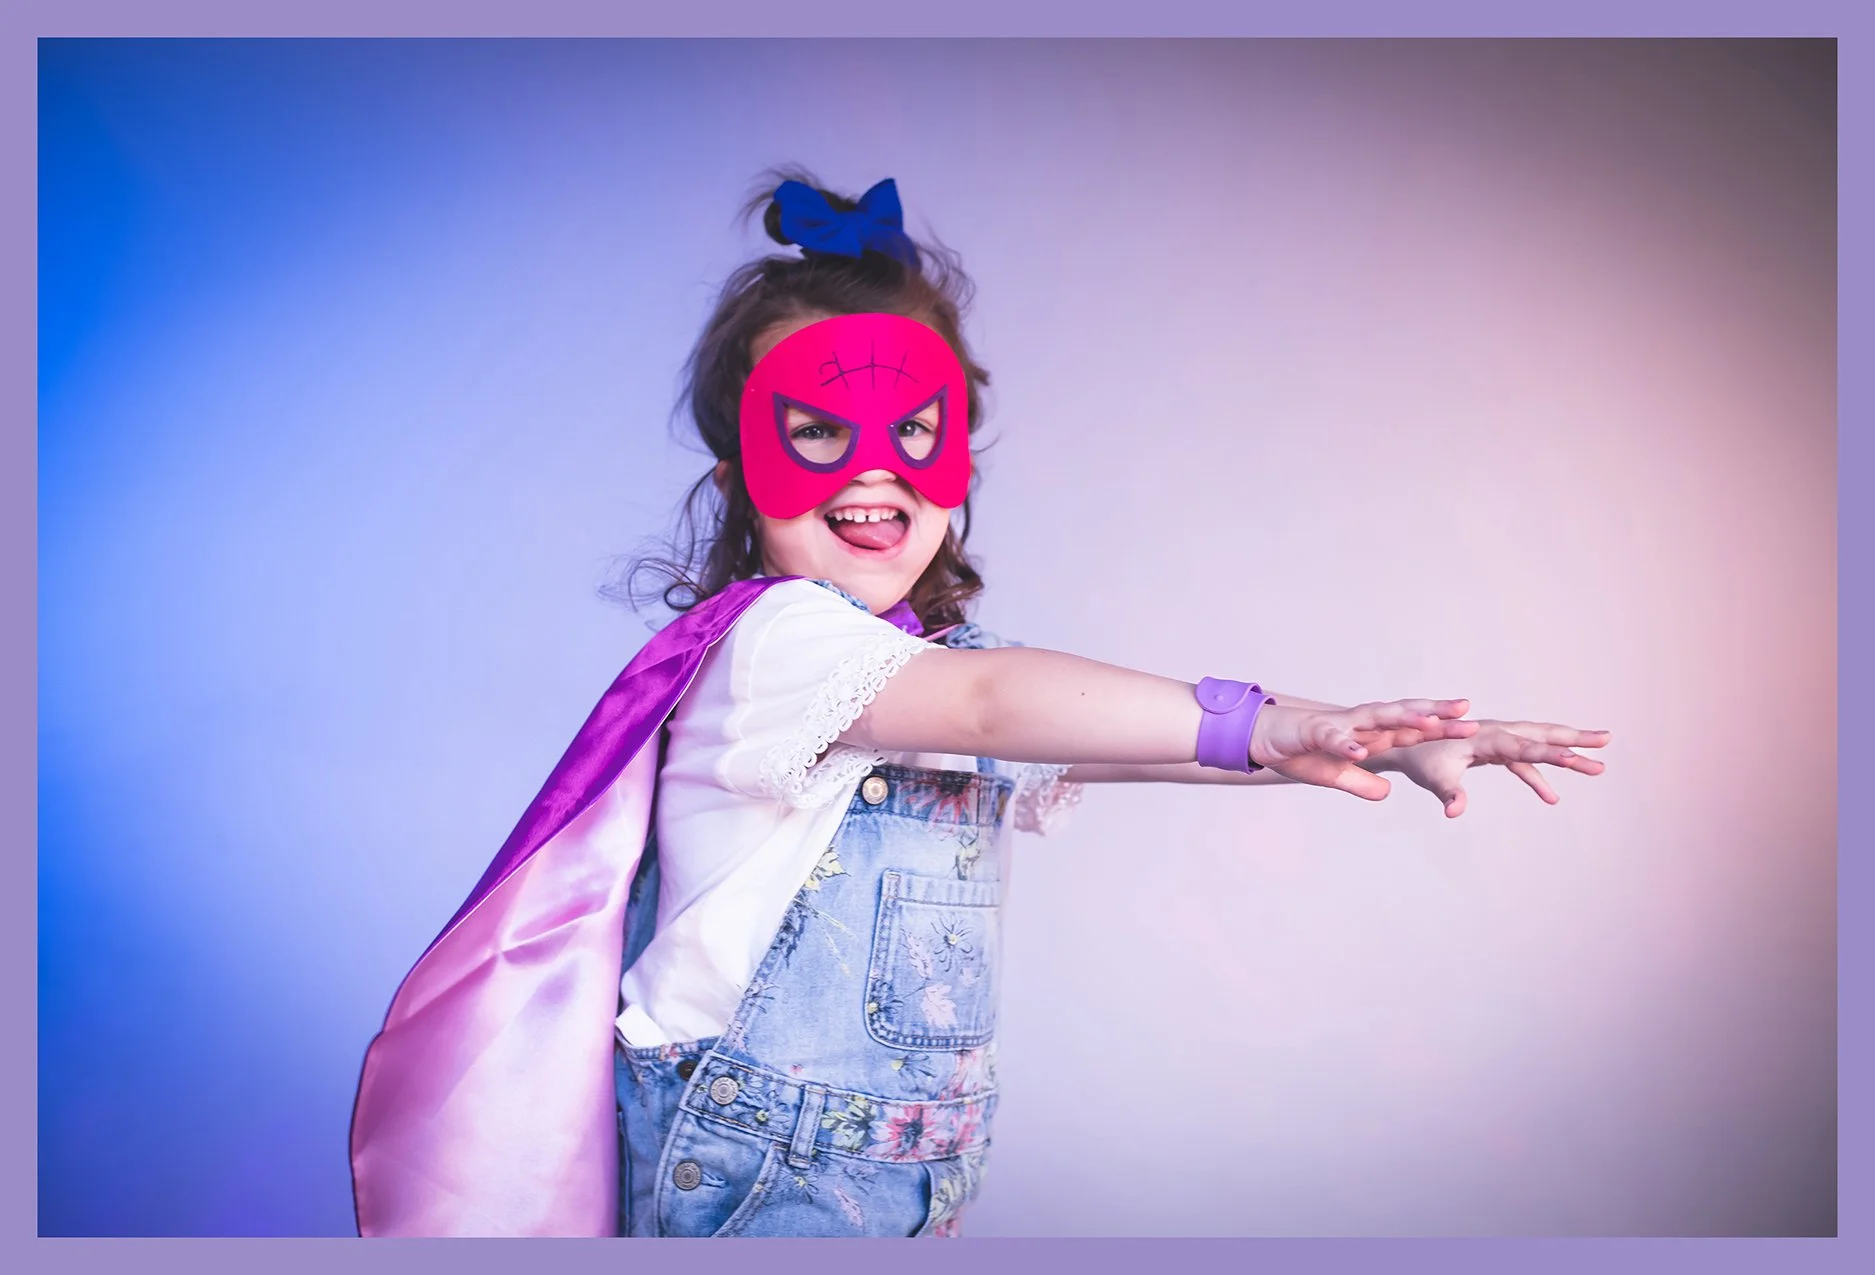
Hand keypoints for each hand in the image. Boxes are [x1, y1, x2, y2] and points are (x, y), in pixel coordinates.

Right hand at [1249, 698, 1477, 799]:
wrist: (1264, 738)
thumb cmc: (1302, 753)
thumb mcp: (1335, 775)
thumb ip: (1362, 783)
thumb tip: (1387, 793)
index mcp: (1370, 735)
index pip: (1413, 730)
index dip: (1442, 728)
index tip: (1472, 726)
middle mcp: (1361, 724)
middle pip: (1404, 716)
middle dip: (1435, 714)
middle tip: (1467, 712)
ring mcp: (1339, 725)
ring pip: (1376, 719)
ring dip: (1402, 720)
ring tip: (1429, 723)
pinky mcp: (1314, 733)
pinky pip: (1333, 740)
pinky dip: (1346, 745)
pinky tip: (1359, 751)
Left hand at [1385, 719, 1610, 816]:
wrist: (1400, 744)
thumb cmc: (1416, 758)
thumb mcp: (1431, 777)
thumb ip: (1448, 792)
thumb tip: (1456, 812)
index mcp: (1484, 736)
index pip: (1525, 747)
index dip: (1553, 754)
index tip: (1581, 759)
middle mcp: (1494, 732)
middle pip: (1541, 734)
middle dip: (1575, 738)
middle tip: (1608, 739)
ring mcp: (1495, 740)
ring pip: (1537, 744)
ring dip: (1566, 753)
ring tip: (1598, 765)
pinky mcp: (1491, 750)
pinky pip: (1521, 763)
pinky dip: (1537, 777)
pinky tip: (1552, 799)